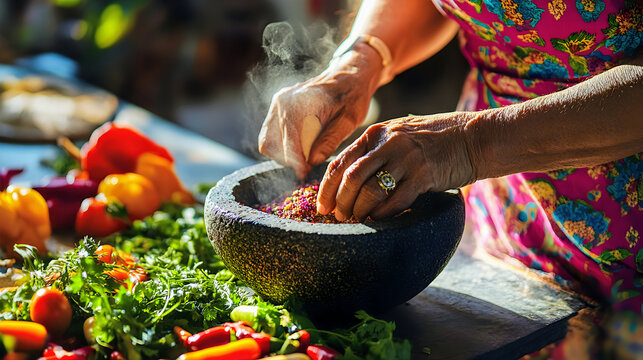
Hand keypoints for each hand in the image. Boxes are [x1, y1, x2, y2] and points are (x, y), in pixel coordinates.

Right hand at [258, 44, 382, 178]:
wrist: (349, 76)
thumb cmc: (353, 97)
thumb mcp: (349, 120)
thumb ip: (330, 140)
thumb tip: (312, 161)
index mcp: (299, 103)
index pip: (288, 141)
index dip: (296, 162)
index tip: (305, 174)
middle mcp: (282, 102)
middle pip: (272, 145)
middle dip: (290, 159)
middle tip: (309, 165)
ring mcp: (276, 105)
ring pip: (267, 142)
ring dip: (284, 154)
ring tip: (306, 155)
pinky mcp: (276, 109)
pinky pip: (269, 136)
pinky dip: (282, 147)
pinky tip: (301, 147)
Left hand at [316, 113, 476, 220]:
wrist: (474, 137)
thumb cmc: (434, 139)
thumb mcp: (398, 134)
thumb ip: (374, 150)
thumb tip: (347, 178)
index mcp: (376, 133)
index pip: (340, 162)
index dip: (327, 188)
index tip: (322, 206)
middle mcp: (388, 143)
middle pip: (351, 178)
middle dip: (341, 203)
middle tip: (339, 217)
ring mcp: (406, 159)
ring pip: (370, 191)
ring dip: (360, 210)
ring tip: (357, 220)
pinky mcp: (424, 175)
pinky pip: (395, 201)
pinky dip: (383, 214)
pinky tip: (378, 220)